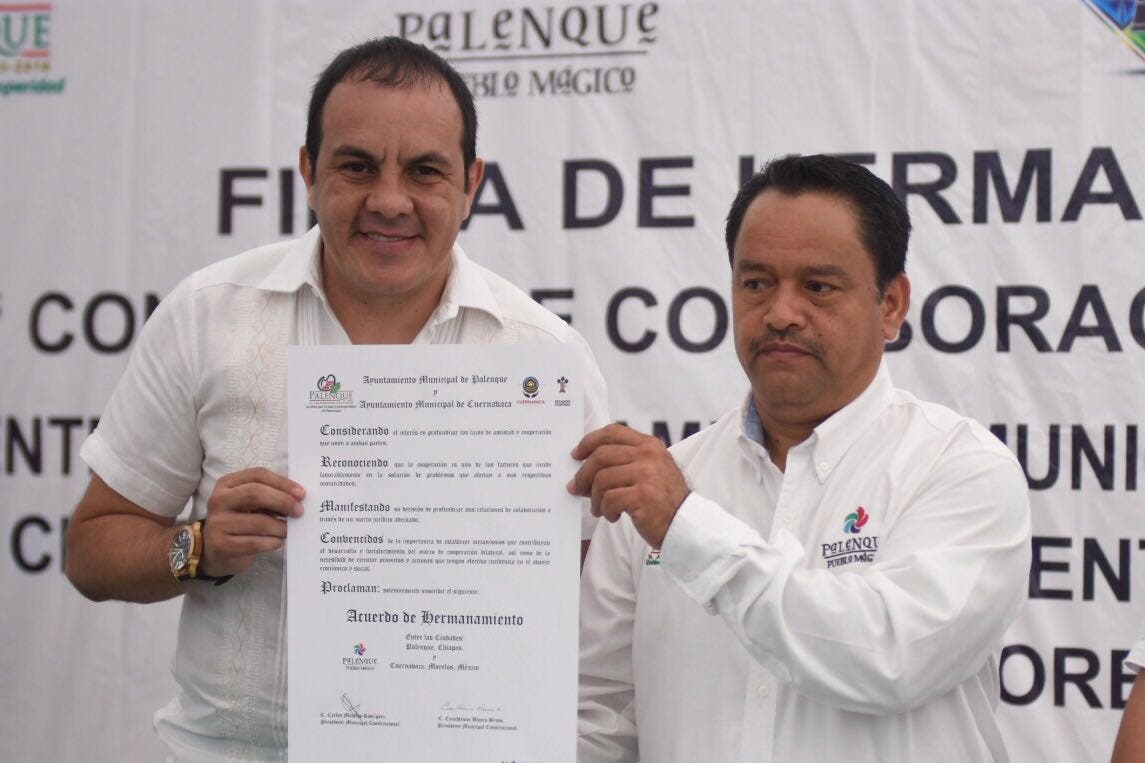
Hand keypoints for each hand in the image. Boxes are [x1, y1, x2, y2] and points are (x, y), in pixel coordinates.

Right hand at [200, 467, 304, 576]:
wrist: (214, 551)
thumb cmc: (240, 521)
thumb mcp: (250, 504)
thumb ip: (269, 496)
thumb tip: (298, 497)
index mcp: (226, 484)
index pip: (257, 475)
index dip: (282, 482)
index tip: (301, 494)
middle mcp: (218, 500)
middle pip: (255, 493)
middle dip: (282, 501)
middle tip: (299, 511)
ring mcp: (217, 523)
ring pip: (258, 522)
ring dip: (280, 527)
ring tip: (288, 531)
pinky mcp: (221, 545)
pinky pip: (255, 543)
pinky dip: (272, 543)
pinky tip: (277, 542)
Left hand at [567, 423, 689, 548]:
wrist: (684, 523)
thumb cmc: (662, 499)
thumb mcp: (649, 470)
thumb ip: (624, 462)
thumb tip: (584, 468)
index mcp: (649, 445)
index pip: (612, 432)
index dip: (589, 441)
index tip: (576, 455)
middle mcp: (648, 455)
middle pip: (601, 456)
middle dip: (583, 475)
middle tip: (576, 488)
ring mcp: (647, 474)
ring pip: (602, 479)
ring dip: (595, 498)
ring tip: (600, 509)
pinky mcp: (642, 496)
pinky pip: (609, 499)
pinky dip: (605, 510)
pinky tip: (613, 516)